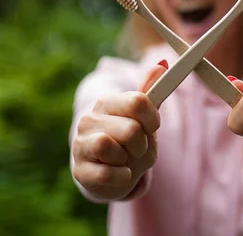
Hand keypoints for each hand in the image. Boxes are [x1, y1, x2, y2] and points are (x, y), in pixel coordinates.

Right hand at [71, 60, 167, 200]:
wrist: (113, 175)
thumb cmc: (131, 143)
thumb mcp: (145, 119)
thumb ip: (152, 93)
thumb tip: (162, 64)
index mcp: (107, 102)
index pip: (139, 102)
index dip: (152, 119)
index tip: (152, 128)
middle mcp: (89, 119)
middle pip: (132, 129)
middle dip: (142, 144)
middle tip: (136, 148)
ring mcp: (81, 144)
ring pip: (113, 148)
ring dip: (128, 160)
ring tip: (124, 160)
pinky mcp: (79, 170)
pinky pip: (108, 174)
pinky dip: (122, 177)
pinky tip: (118, 174)